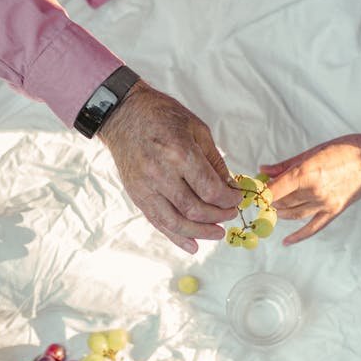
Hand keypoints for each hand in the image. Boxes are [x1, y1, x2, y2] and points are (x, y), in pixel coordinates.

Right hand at [99, 81, 240, 252]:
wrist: (123, 115)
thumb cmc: (162, 116)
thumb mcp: (197, 129)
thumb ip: (214, 161)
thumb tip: (230, 187)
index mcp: (178, 153)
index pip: (210, 189)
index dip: (229, 199)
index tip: (237, 198)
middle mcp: (160, 174)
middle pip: (195, 209)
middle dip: (218, 216)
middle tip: (231, 213)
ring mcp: (146, 187)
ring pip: (176, 222)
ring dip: (201, 232)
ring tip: (218, 233)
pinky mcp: (137, 196)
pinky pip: (158, 222)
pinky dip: (176, 237)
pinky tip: (193, 245)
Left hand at [261, 120, 360, 243]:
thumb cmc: (344, 149)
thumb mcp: (312, 151)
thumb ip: (286, 164)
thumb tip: (263, 170)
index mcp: (306, 173)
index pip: (274, 190)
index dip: (260, 193)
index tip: (252, 193)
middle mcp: (314, 192)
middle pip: (282, 203)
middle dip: (269, 200)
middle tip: (263, 196)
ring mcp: (325, 204)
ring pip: (293, 214)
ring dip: (280, 212)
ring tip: (273, 207)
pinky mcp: (334, 211)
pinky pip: (312, 228)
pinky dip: (298, 236)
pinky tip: (286, 241)